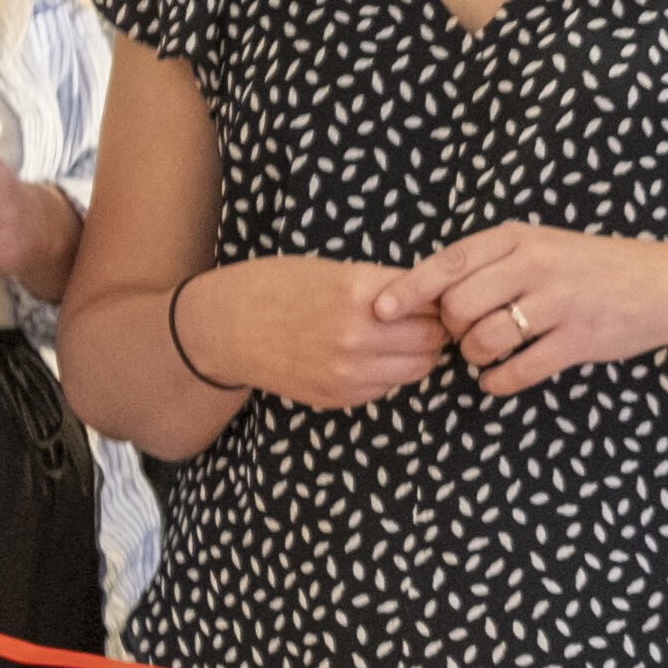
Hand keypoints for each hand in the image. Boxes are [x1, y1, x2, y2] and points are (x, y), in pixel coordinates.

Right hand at [180, 256, 448, 407]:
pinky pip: (388, 386)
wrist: (227, 328)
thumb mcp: (335, 270)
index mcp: (360, 292)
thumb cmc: (280, 287)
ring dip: (418, 353)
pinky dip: (390, 372)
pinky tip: (371, 356)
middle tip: (426, 319)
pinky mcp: (340, 396)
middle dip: (436, 327)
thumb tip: (438, 294)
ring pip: (418, 367)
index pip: (433, 302)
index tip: (437, 297)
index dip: (439, 299)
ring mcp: (349, 372)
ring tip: (400, 338)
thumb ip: (386, 284)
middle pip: (433, 338)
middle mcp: (358, 335)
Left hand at [413, 225, 667, 392]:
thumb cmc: (593, 266)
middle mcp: (536, 265)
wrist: (664, 284)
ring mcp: (559, 304)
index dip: (408, 290)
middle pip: (458, 307)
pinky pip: (517, 370)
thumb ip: (492, 262)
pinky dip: (498, 381)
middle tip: (465, 332)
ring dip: (474, 356)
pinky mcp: (578, 341)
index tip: (379, 310)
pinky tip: (499, 377)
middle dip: (451, 329)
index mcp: (520, 237)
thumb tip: (431, 292)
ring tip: (487, 352)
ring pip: (483, 340)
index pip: (448, 262)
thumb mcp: (542, 245)